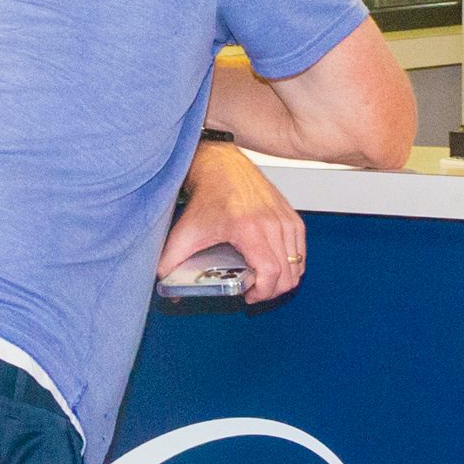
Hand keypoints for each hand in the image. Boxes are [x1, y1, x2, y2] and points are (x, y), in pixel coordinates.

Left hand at [163, 140, 306, 305]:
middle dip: (271, 291)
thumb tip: (163, 286)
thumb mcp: (185, 232)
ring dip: (283, 279)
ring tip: (263, 280)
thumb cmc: (208, 196)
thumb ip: (170, 261)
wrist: (222, 167)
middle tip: (254, 292)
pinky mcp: (291, 216)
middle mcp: (272, 224)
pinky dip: (291, 264)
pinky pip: (300, 251)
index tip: (249, 296)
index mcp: (249, 229)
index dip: (263, 292)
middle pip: (287, 273)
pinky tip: (274, 265)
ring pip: (296, 264)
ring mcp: (285, 219)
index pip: (270, 272)